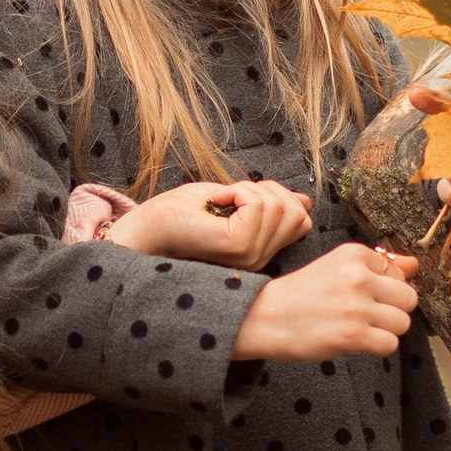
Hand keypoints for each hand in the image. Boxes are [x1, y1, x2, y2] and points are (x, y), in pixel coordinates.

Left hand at [105, 176, 315, 268]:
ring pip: (279, 207)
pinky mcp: (236, 247)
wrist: (145, 228)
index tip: (242, 196)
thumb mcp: (234, 201)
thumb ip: (268, 204)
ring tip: (221, 201)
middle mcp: (259, 260)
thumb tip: (305, 201)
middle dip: (266, 190)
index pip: (302, 220)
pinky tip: (216, 203)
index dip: (279, 195)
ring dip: (248, 189)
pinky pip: (259, 205)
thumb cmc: (179, 213)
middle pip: (297, 213)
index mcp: (260, 251)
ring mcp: (250, 257)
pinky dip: (239, 192)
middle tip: (230, 196)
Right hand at [234, 242, 417, 360]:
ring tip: (360, 328)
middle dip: (393, 310)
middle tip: (367, 315)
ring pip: (403, 322)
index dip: (384, 289)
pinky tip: (356, 342)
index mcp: (355, 254)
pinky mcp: (352, 335)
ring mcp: (356, 307)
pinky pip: (391, 344)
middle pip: (409, 298)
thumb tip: (415, 265)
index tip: (359, 295)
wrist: (263, 317)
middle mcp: (358, 276)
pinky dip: (377, 347)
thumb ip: (379, 266)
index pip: (398, 273)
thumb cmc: (301, 294)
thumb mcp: (337, 268)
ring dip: (386, 330)